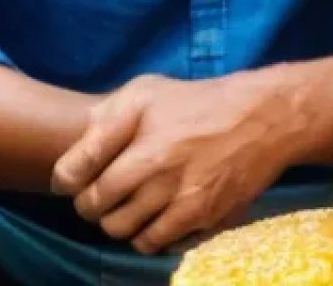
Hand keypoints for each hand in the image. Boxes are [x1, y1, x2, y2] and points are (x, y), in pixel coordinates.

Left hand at [51, 69, 310, 254]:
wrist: (264, 118)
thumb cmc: (200, 101)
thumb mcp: (150, 90)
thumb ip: (108, 113)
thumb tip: (76, 141)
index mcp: (140, 134)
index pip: (72, 174)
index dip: (67, 178)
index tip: (76, 176)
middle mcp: (156, 170)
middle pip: (94, 209)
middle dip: (93, 202)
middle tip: (107, 191)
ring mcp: (179, 198)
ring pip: (122, 231)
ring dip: (121, 220)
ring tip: (134, 202)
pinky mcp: (201, 218)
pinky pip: (155, 242)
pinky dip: (149, 233)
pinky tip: (158, 213)